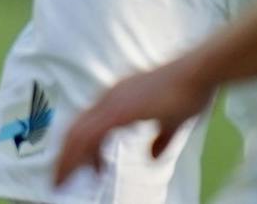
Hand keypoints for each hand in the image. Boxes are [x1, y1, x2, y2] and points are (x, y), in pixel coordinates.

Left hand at [52, 59, 212, 188]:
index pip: (88, 125)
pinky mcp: (119, 111)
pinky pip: (91, 136)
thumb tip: (153, 156)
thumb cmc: (188, 93)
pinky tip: (87, 173)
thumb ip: (161, 139)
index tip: (83, 169)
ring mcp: (112, 102)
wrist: (197, 74)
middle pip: (75, 130)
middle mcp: (110, 98)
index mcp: (118, 98)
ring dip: (68, 160)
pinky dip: (82, 156)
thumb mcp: (172, 122)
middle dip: (65, 157)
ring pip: (78, 135)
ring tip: (62, 181)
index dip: (80, 148)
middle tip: (59, 179)